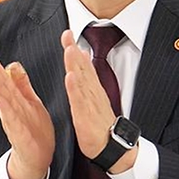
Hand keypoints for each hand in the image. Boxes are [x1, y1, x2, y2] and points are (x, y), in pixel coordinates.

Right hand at [0, 55, 54, 178]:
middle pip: (2, 90)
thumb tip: (14, 66)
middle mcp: (13, 111)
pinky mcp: (20, 135)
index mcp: (17, 102)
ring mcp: (15, 123)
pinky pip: (12, 121)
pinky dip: (6, 110)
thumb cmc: (33, 131)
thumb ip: (22, 86)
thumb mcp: (31, 103)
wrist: (37, 159)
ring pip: (4, 104)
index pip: (5, 83)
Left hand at [62, 29, 117, 159]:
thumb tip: (82, 60)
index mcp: (92, 89)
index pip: (83, 65)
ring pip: (82, 80)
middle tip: (67, 32)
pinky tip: (70, 76)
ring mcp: (90, 103)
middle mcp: (92, 93)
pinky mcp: (86, 116)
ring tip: (69, 48)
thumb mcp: (93, 99)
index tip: (67, 32)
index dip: (75, 48)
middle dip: (74, 49)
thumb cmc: (100, 124)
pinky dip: (75, 88)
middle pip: (82, 68)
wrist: (112, 147)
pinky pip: (80, 100)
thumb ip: (88, 79)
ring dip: (75, 64)